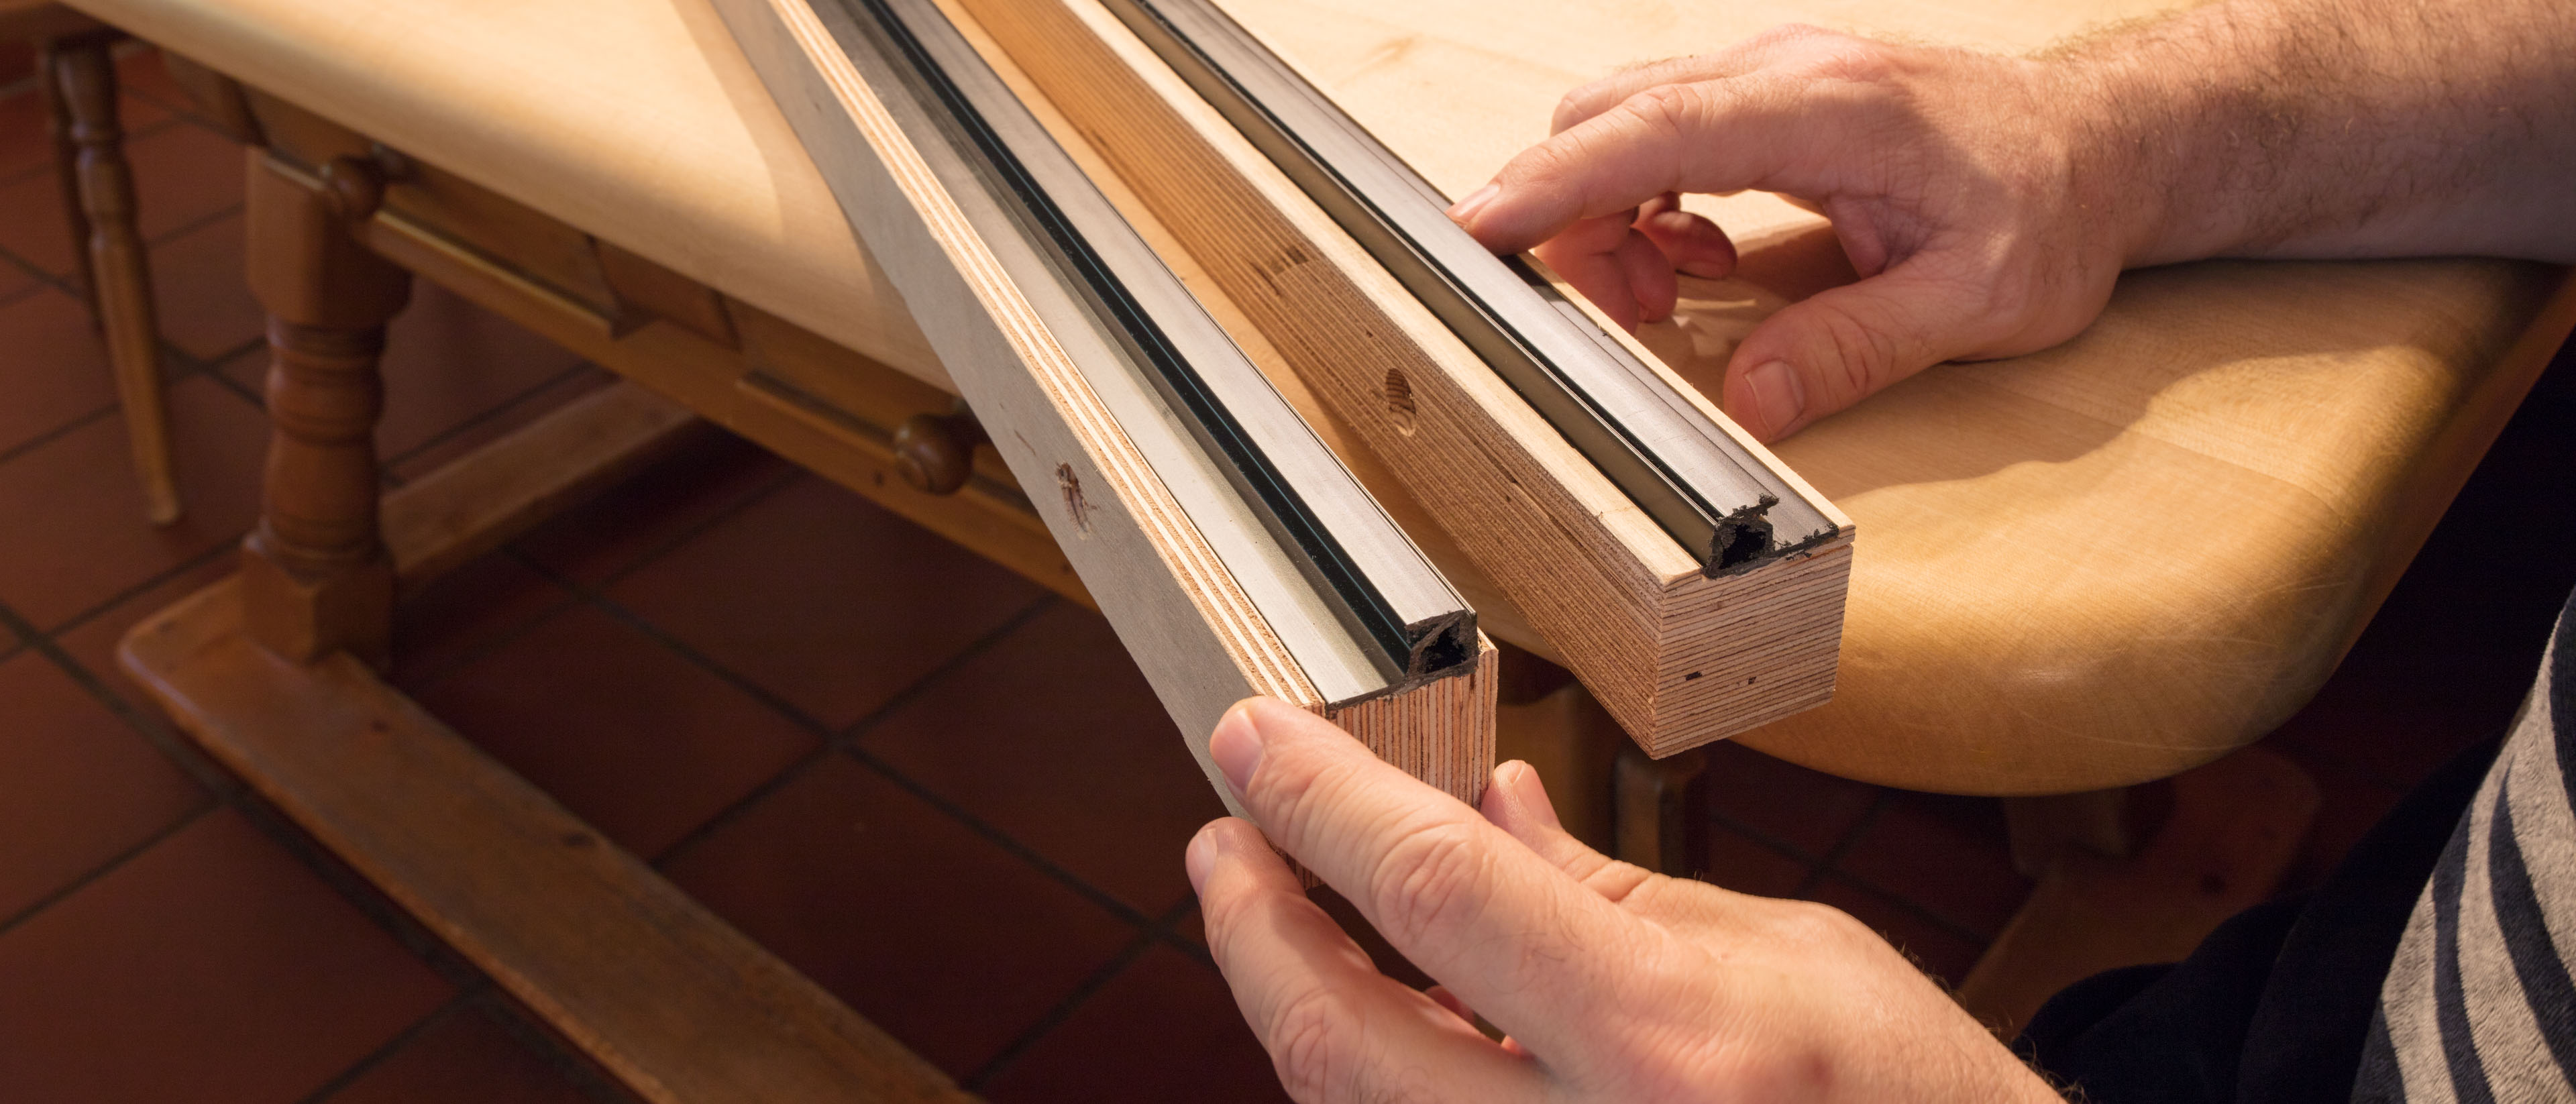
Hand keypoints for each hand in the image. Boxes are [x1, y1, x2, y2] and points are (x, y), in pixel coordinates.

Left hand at [1186, 697, 2060, 1102]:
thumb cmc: (1912, 1102)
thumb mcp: (1781, 955)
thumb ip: (1609, 892)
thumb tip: (1480, 807)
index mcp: (1666, 1044)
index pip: (1435, 892)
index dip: (1321, 803)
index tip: (1255, 742)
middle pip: (1336, 1039)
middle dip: (1253, 928)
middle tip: (1227, 840)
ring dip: (1291, 1006)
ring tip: (1278, 914)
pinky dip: (1372, 1077)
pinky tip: (1371, 1013)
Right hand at [1443, 26, 2134, 440]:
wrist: (2104, 141)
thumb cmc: (2054, 207)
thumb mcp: (1980, 301)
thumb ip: (1858, 349)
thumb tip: (1749, 403)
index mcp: (1831, 106)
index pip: (1657, 129)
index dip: (1558, 181)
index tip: (1480, 228)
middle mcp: (1786, 68)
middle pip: (1610, 115)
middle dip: (1572, 218)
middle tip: (1621, 317)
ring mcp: (1773, 71)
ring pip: (1624, 120)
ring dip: (1609, 216)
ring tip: (1667, 298)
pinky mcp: (1768, 93)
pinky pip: (1661, 132)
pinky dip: (1645, 201)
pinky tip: (1698, 260)